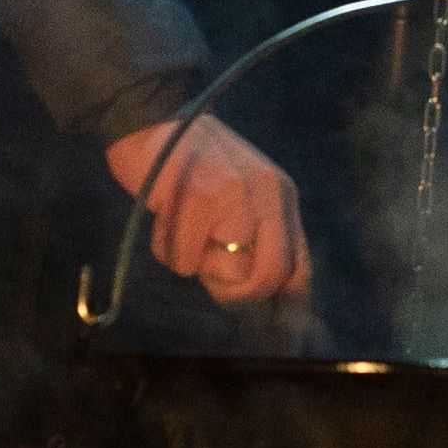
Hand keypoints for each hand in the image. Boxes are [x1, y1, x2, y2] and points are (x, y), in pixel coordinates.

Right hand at [105, 115, 311, 304]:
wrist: (149, 117)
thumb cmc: (190, 164)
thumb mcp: (241, 192)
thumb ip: (256, 235)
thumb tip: (262, 296)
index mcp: (282, 196)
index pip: (299, 266)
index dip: (285, 304)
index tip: (273, 330)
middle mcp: (268, 196)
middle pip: (268, 277)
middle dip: (235, 291)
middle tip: (208, 274)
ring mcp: (237, 197)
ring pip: (225, 272)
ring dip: (194, 264)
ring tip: (180, 229)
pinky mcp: (200, 200)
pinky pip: (185, 260)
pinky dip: (167, 250)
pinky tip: (164, 217)